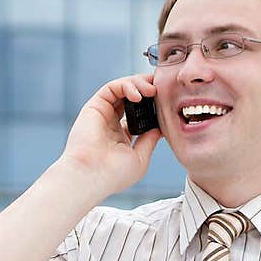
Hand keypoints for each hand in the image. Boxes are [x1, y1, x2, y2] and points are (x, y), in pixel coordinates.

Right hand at [60, 72, 162, 196]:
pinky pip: (111, 88)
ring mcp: (102, 114)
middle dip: (147, 89)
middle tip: (162, 88)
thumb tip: (160, 128)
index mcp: (121, 136)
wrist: (93, 176)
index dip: (152, 105)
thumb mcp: (140, 158)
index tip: (167, 102)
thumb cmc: (113, 174)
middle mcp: (111, 123)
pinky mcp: (94, 107)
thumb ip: (149, 141)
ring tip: (152, 91)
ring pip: (122, 89)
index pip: (138, 113)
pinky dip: (126, 86)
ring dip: (139, 85)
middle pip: (131, 98)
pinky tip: (138, 95)